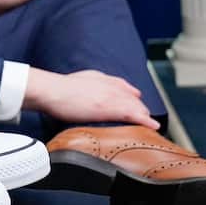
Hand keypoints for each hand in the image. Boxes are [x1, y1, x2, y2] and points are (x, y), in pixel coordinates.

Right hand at [23, 67, 158, 129]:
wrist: (52, 91)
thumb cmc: (57, 89)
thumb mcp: (75, 81)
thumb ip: (86, 84)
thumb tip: (84, 93)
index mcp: (100, 78)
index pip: (122, 86)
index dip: (131, 94)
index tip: (137, 99)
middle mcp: (109, 85)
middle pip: (132, 97)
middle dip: (140, 107)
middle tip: (146, 117)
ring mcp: (110, 96)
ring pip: (135, 106)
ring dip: (144, 115)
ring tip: (151, 125)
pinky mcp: (110, 108)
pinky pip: (133, 115)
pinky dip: (145, 121)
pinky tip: (153, 126)